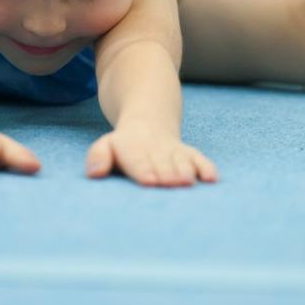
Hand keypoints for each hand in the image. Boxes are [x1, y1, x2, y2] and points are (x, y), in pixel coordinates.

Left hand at [85, 126, 218, 186]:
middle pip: (162, 163)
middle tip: (171, 184)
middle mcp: (155, 150)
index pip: (138, 161)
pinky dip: (206, 168)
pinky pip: (200, 159)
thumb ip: (98, 157)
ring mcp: (174, 152)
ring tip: (188, 182)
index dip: (144, 170)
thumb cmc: (123, 146)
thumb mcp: (106, 146)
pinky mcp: (189, 154)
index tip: (149, 181)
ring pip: (181, 160)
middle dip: (166, 174)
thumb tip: (93, 173)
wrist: (148, 121)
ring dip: (185, 171)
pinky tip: (211, 179)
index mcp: (132, 149)